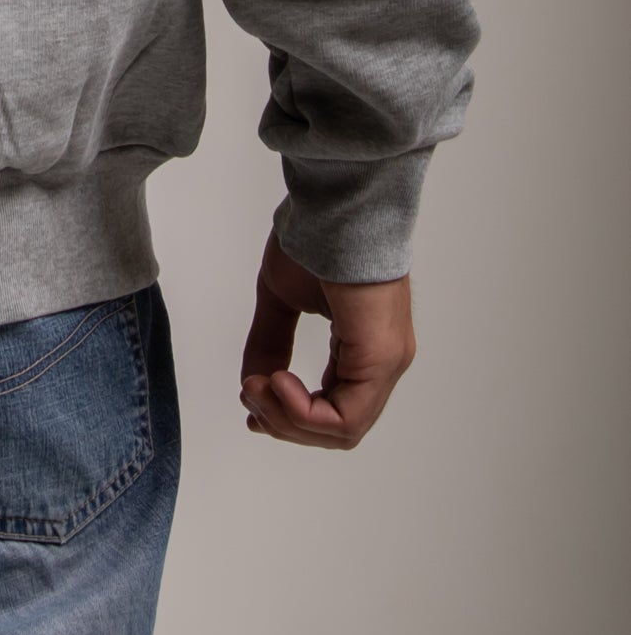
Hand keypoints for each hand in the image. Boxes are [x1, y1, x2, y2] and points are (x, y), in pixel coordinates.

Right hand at [238, 231, 414, 448]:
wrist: (335, 204)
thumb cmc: (315, 238)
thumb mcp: (282, 298)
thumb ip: (270, 342)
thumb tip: (254, 383)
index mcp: (365, 350)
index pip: (335, 410)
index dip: (290, 418)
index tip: (251, 405)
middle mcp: (383, 363)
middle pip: (337, 430)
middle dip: (283, 422)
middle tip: (248, 393)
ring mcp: (386, 362)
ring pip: (342, 430)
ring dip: (289, 419)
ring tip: (257, 385)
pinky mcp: (380, 357)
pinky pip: (345, 417)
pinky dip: (303, 412)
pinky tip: (276, 382)